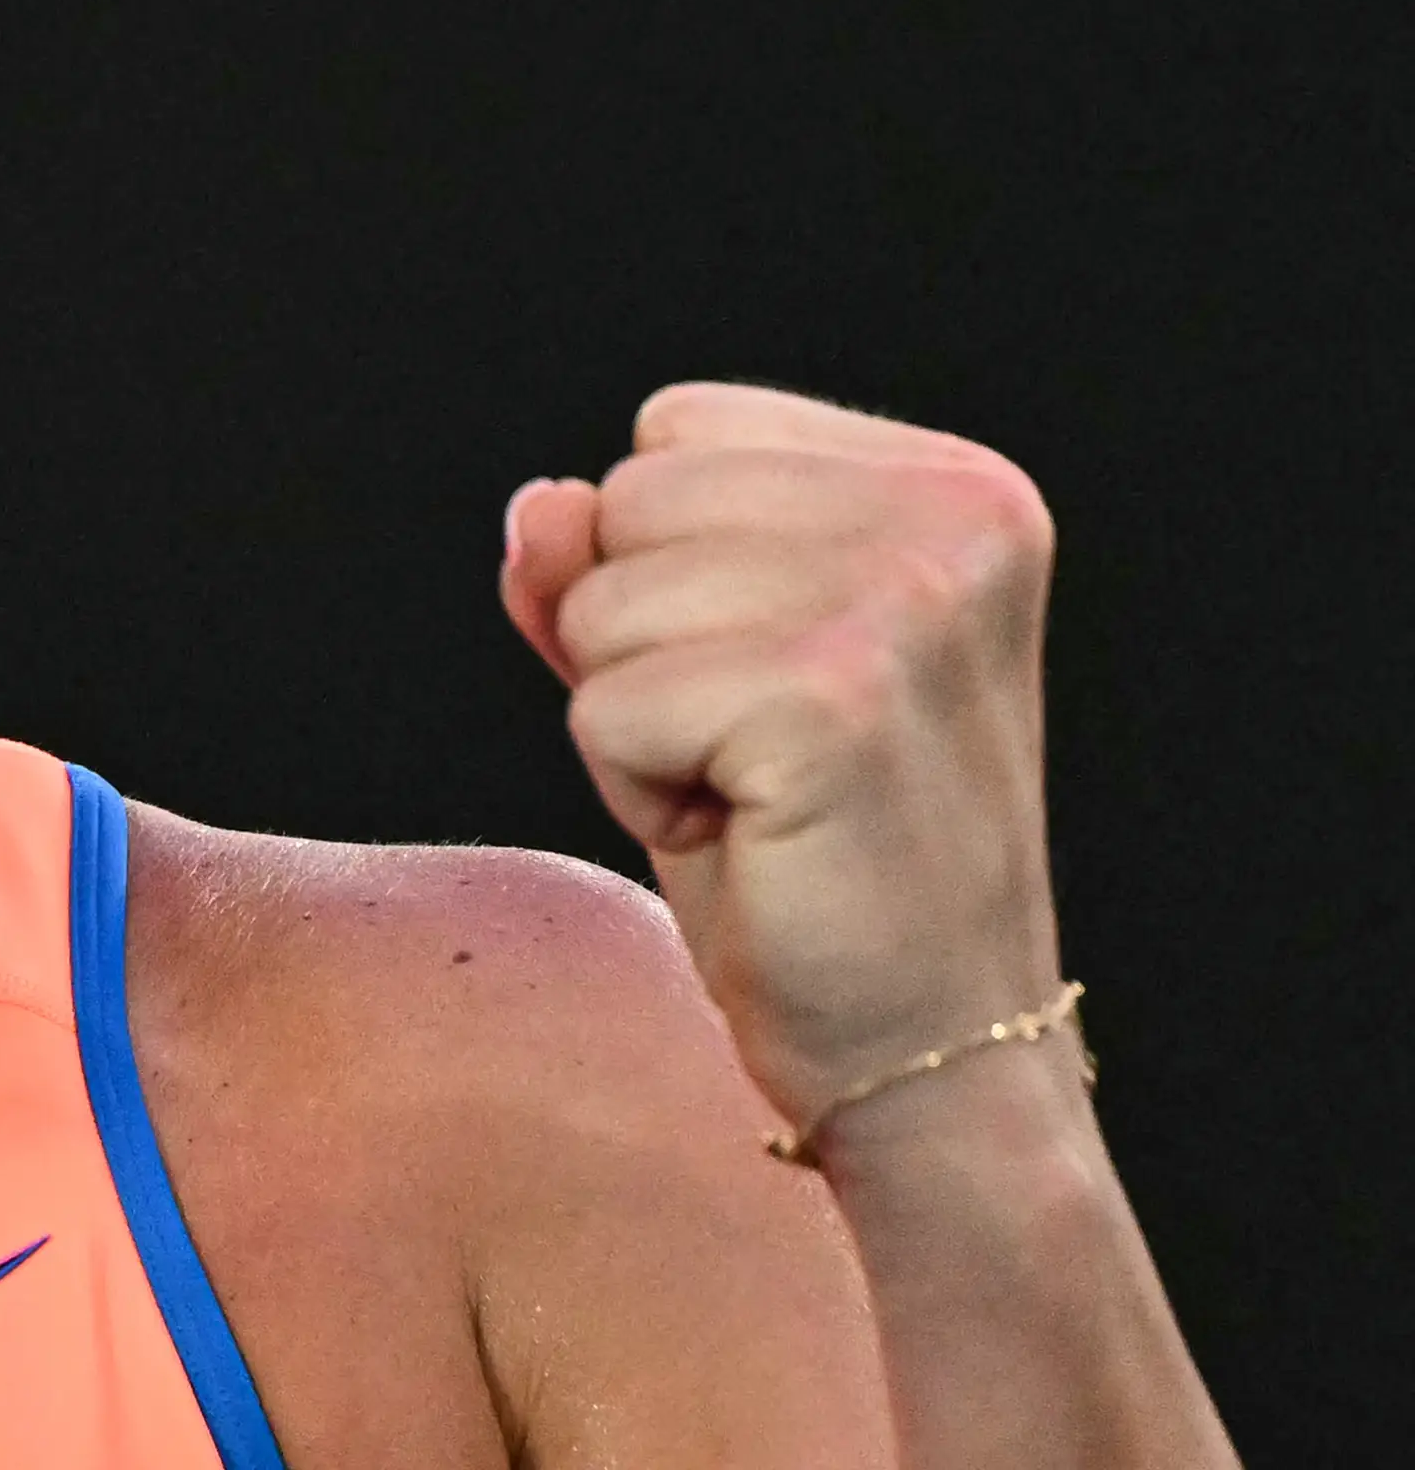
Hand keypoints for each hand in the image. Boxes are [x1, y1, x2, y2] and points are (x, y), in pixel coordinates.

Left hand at [499, 384, 1070, 1135]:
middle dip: (643, 641)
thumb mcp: (699, 671)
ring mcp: (905, 602)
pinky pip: (601, 702)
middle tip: (762, 760)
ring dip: (634, 718)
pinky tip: (749, 843)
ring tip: (759, 801)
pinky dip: (634, 789)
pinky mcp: (832, 700)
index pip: (676, 431)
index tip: (777, 692)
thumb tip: (537, 505)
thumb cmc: (812, 862)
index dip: (672, 573)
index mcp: (953, 486)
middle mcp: (955, 519)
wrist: (931, 1060)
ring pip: (599, 598)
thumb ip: (605, 563)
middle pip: (628, 496)